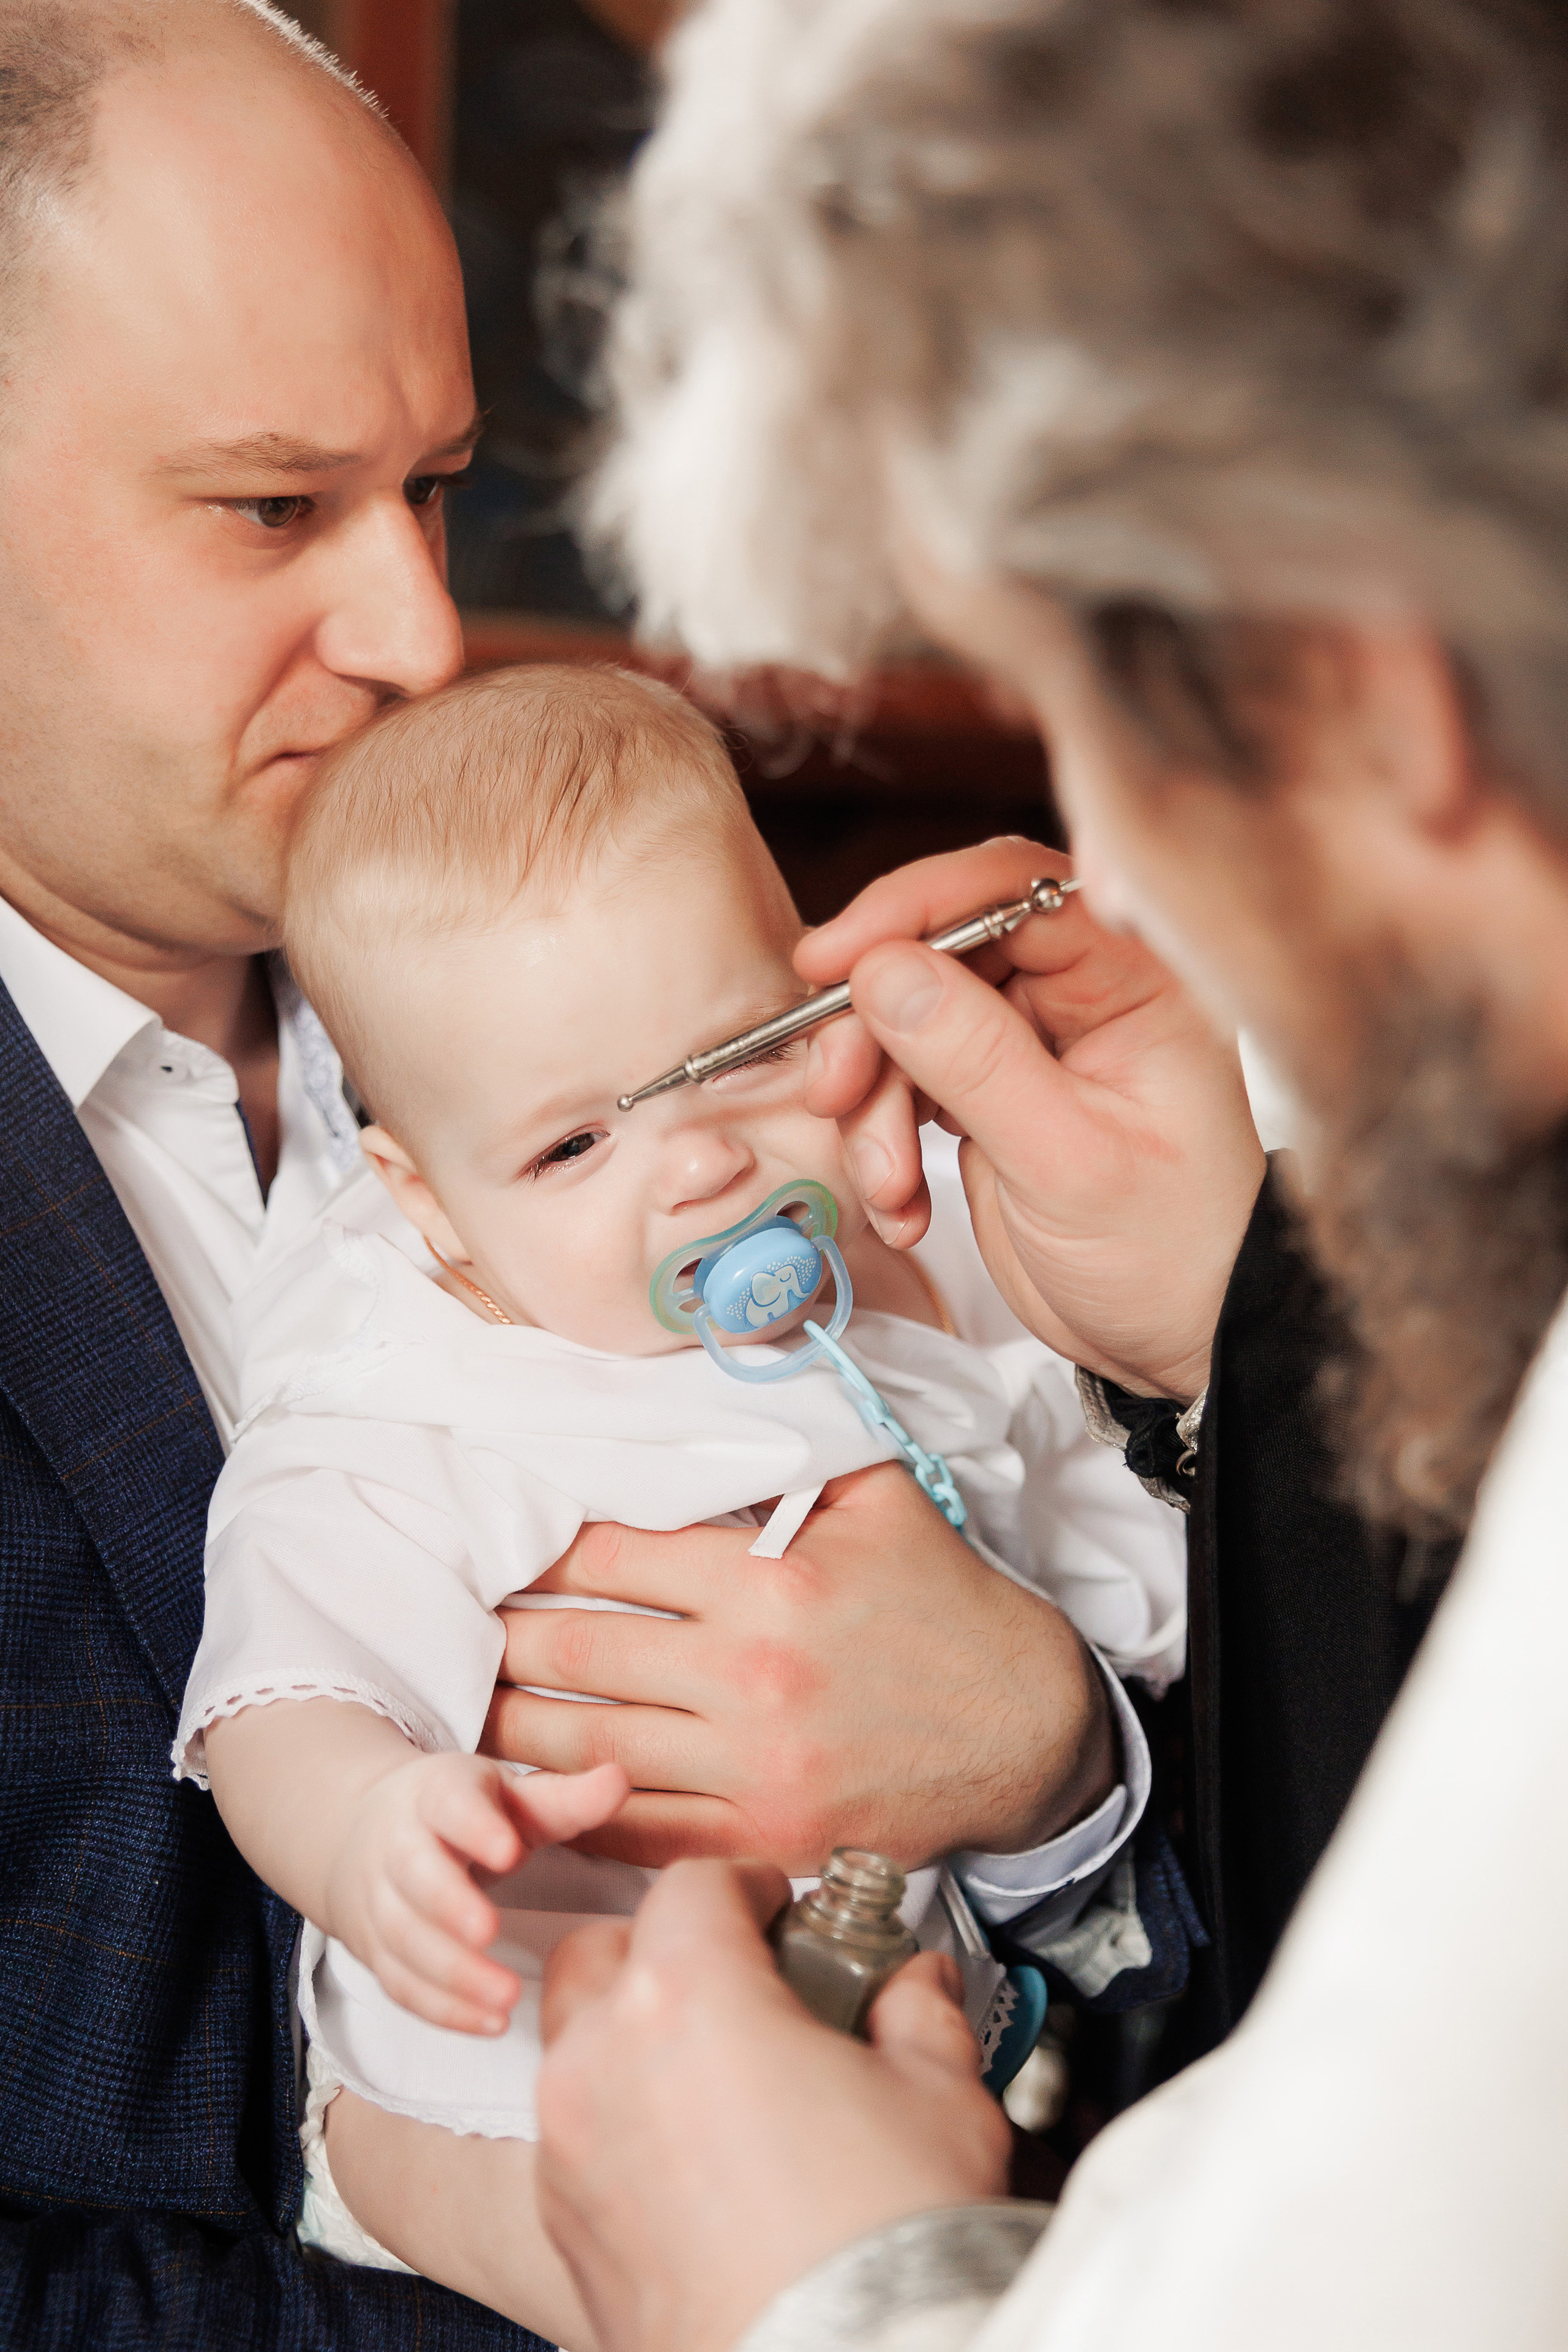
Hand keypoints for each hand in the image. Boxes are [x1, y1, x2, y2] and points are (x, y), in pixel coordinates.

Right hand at [324, 1751, 628, 2033]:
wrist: (373, 1828)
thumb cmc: (465, 1813)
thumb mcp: (512, 1797)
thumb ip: (565, 1798)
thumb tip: (619, 1780)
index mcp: (437, 1795)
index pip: (449, 1804)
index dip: (475, 1828)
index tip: (509, 1852)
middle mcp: (400, 1845)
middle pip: (415, 1876)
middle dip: (450, 1906)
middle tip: (492, 1932)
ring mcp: (382, 1900)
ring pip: (404, 1938)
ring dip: (452, 1972)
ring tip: (506, 1997)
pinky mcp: (379, 1950)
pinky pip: (402, 1983)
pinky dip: (442, 2008)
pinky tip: (490, 2022)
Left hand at [481, 1462, 1113, 1867]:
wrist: (1027, 1732)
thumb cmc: (948, 1606)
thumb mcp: (885, 1499)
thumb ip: (797, 1445)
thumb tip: (730, 1375)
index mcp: (772, 1583)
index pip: (613, 1557)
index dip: (543, 1550)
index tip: (503, 1544)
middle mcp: (751, 1678)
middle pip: (582, 1650)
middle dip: (506, 1634)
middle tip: (460, 1622)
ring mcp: (754, 1768)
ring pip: (589, 1745)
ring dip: (514, 1724)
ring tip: (468, 1701)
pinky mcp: (764, 1837)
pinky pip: (639, 1828)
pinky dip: (574, 1809)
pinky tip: (532, 1789)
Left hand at [537, 1860, 1010, 2351]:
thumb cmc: (882, 2248)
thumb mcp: (939, 2095)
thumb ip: (918, 2013)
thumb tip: (916, 1986)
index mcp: (686, 2000)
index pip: (692, 1885)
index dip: (744, 1884)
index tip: (776, 1906)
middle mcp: (603, 2063)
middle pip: (605, 1952)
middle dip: (665, 1950)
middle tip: (739, 1979)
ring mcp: (570, 2151)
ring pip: (575, 2047)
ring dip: (631, 2036)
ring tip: (718, 2073)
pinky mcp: (564, 2230)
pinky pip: (574, 2137)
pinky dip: (618, 2122)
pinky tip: (696, 2158)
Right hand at [796, 838, 1265, 1398]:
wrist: (1179, 1341)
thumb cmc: (1168, 1254)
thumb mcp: (1068, 1161)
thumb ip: (976, 1059)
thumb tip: (885, 970)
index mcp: (1134, 978)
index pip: (1013, 891)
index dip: (914, 911)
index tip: (838, 960)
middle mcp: (1081, 994)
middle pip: (940, 952)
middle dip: (875, 1023)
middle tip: (837, 1088)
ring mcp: (1030, 1044)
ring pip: (908, 1022)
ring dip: (874, 1100)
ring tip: (889, 1185)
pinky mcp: (990, 1094)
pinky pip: (905, 1083)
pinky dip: (884, 1139)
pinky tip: (904, 1204)